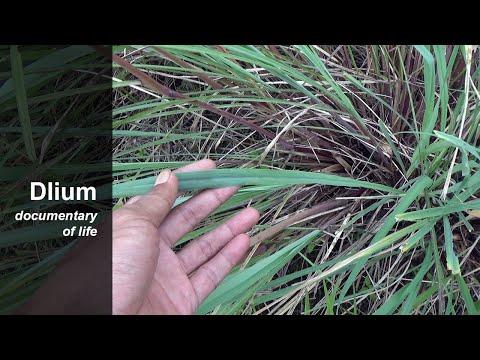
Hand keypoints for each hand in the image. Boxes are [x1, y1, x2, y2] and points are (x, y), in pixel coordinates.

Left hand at [112, 160, 259, 314]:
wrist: (105, 325)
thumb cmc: (109, 274)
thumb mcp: (131, 227)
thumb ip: (155, 202)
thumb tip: (168, 176)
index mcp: (134, 229)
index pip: (166, 198)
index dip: (189, 181)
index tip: (210, 167)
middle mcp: (151, 250)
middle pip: (188, 220)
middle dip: (212, 201)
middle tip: (235, 185)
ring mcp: (168, 276)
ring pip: (204, 247)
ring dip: (229, 228)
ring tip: (251, 212)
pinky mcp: (182, 299)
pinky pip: (209, 274)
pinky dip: (228, 258)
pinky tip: (243, 241)